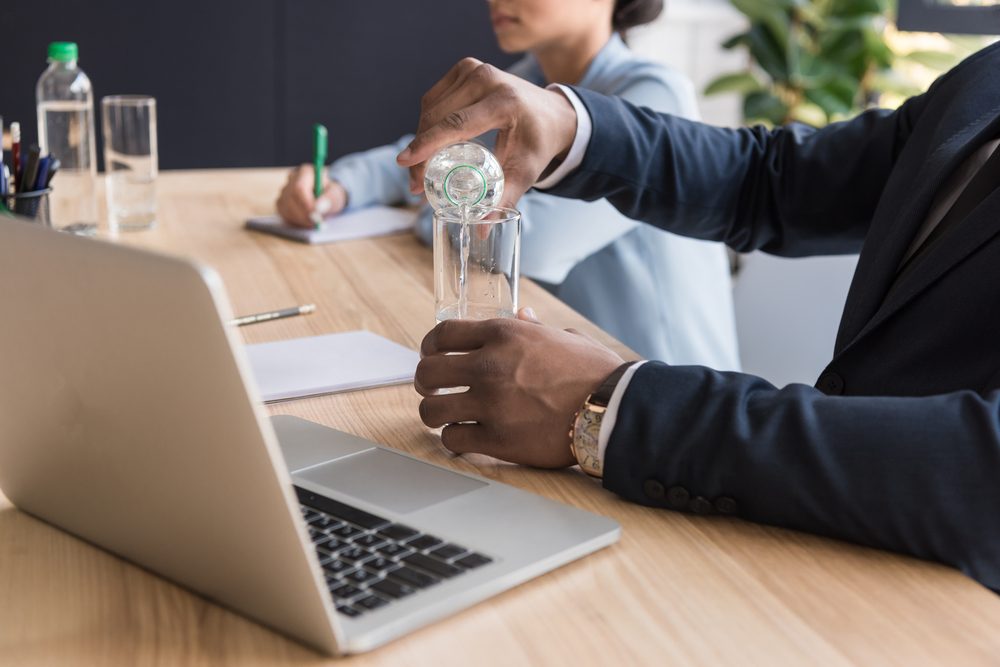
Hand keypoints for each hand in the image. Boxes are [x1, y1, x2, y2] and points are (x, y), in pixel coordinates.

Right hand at [275, 164, 347, 227]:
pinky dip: (295, 220)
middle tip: (317, 224)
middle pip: (291, 198)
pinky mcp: (281, 202)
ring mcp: (284, 189)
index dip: (306, 205)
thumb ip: (329, 200)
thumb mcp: (336, 195)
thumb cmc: (331, 194)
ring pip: (286, 207)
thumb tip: (318, 209)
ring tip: (315, 222)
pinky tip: (306, 221)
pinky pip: (284, 213)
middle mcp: (292, 177)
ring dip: (301, 219)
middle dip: (304, 214)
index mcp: (306, 171)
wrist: (326, 198)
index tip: (317, 217)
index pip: (300, 188)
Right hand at [396, 58, 577, 208]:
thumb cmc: (539, 143)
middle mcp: (487, 78)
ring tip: (420, 170)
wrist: (553, 112)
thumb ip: (505, 198)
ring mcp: (474, 68)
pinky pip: (434, 98)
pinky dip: (427, 122)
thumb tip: (480, 228)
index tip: (405, 162)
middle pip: (439, 116)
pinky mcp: (465, 68)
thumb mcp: (527, 170)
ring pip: (431, 107)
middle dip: (421, 151)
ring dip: (420, 138)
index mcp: (505, 101)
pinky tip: (429, 145)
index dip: (427, 144)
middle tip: (415, 184)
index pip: (456, 123)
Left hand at [415, 308, 624, 467]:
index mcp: (502, 334)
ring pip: (431, 410)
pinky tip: (467, 436)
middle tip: (435, 390)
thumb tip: (521, 315)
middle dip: (427, 382)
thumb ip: (533, 328)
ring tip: (448, 416)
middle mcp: (489, 366)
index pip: (441, 335)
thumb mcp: (563, 337)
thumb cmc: (594, 372)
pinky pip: (453, 440)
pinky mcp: (496, 440)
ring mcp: (490, 404)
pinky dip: (456, 439)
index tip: (432, 356)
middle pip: (428, 372)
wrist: (614, 410)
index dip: (430, 347)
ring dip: (437, 413)